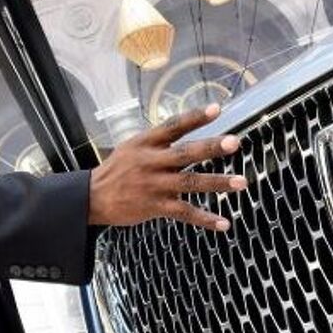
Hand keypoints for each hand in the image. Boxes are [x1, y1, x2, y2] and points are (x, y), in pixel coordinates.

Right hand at [88, 104, 245, 231]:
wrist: (92, 198)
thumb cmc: (117, 170)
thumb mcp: (132, 147)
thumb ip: (159, 140)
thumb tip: (188, 127)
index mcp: (146, 143)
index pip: (173, 126)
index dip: (195, 117)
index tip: (217, 109)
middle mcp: (151, 162)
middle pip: (185, 153)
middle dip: (210, 147)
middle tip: (234, 143)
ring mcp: (154, 185)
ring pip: (190, 183)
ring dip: (217, 182)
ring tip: (241, 182)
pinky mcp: (155, 206)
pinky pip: (184, 213)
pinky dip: (205, 219)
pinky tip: (224, 223)